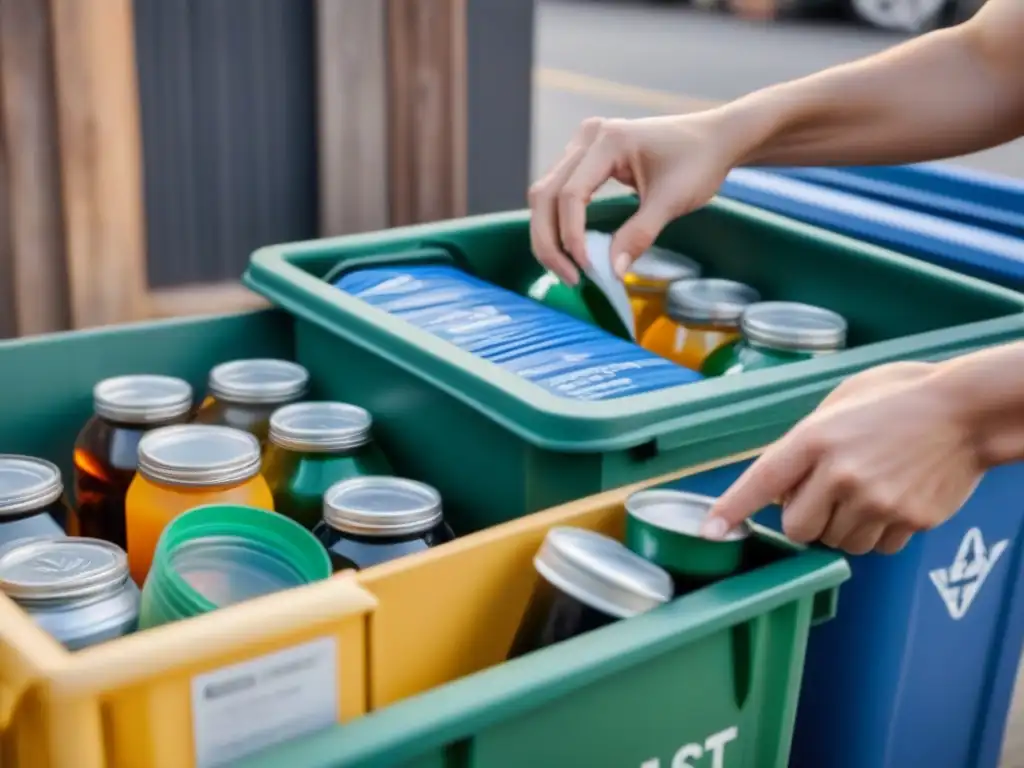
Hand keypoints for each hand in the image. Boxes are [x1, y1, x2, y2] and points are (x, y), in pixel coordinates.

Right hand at [527, 112, 744, 285]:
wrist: (715, 139)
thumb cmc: (699, 162)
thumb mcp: (671, 201)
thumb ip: (639, 235)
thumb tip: (612, 273)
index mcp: (608, 140)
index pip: (571, 194)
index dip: (572, 236)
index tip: (586, 269)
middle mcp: (587, 138)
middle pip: (545, 194)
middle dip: (550, 241)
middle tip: (569, 278)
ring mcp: (583, 145)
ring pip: (546, 195)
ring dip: (550, 235)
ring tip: (569, 269)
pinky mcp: (585, 158)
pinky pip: (560, 193)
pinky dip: (560, 224)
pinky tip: (573, 250)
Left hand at [702, 361, 984, 554]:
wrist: (967, 410)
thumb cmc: (899, 399)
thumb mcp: (840, 404)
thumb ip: (807, 442)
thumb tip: (781, 485)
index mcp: (817, 437)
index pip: (762, 481)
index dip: (732, 509)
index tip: (710, 531)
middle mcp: (841, 473)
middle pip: (797, 528)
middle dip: (803, 519)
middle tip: (824, 496)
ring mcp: (877, 500)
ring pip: (836, 543)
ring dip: (842, 527)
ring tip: (866, 492)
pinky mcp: (909, 520)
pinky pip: (876, 548)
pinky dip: (878, 534)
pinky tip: (892, 502)